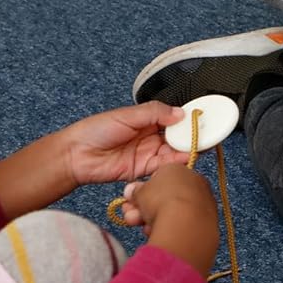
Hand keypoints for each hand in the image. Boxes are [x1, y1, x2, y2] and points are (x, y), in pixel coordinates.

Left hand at [59, 103, 191, 190]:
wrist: (76, 155)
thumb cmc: (95, 130)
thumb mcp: (127, 115)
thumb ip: (155, 113)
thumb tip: (180, 113)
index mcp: (146, 119)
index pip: (173, 119)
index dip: (187, 119)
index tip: (202, 119)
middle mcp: (150, 136)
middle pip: (177, 136)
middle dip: (191, 135)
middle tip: (206, 134)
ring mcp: (148, 153)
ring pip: (174, 151)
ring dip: (186, 149)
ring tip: (200, 146)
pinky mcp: (144, 169)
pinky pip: (164, 166)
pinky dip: (176, 163)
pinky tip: (185, 158)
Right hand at [116, 163, 219, 275]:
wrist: (186, 222)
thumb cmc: (161, 201)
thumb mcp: (140, 192)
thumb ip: (136, 191)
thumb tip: (132, 191)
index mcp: (178, 168)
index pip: (159, 177)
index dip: (144, 191)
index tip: (134, 201)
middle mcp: (195, 180)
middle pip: (166, 196)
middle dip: (147, 208)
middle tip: (133, 217)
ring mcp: (205, 200)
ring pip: (176, 210)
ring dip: (158, 219)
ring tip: (146, 228)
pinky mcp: (210, 218)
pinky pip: (187, 222)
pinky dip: (175, 227)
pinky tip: (164, 234)